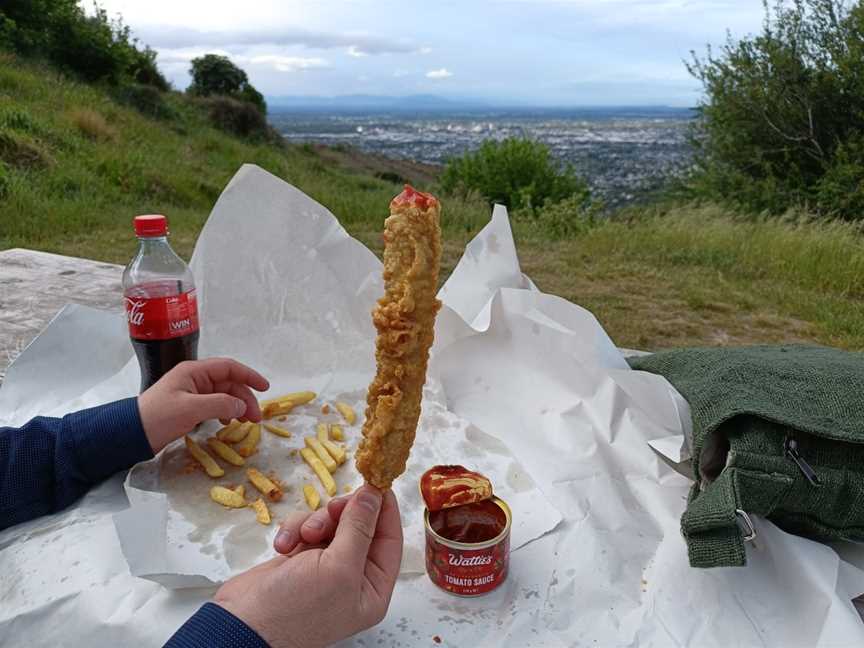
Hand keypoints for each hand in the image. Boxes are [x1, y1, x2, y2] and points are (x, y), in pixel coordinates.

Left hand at [138, 358, 268, 452]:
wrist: (132, 434)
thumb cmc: (159, 417)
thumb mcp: (191, 409)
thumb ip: (220, 404)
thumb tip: (242, 406)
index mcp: (194, 371)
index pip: (229, 367)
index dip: (249, 376)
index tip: (265, 388)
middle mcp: (195, 379)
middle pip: (229, 383)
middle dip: (245, 398)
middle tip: (255, 418)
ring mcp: (193, 393)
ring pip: (224, 395)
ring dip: (237, 406)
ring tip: (245, 422)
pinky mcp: (190, 407)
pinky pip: (215, 405)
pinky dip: (226, 412)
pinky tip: (228, 422)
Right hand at [214, 485, 402, 647]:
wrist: (242, 624)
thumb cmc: (295, 609)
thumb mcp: (338, 567)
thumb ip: (359, 528)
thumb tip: (374, 495)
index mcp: (373, 587)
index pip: (390, 539)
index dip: (384, 509)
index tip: (376, 482)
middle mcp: (352, 576)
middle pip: (359, 525)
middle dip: (342, 514)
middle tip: (331, 509)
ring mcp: (325, 566)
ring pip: (330, 523)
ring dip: (315, 523)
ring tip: (302, 537)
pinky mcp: (299, 558)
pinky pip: (306, 528)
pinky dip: (295, 531)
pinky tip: (283, 546)